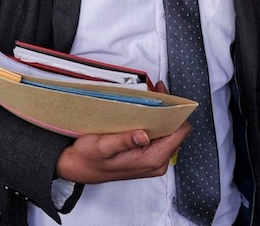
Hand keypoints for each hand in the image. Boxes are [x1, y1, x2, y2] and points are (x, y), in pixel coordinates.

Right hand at [54, 82, 189, 183]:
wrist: (79, 168)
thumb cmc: (89, 158)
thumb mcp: (102, 147)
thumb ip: (124, 141)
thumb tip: (143, 135)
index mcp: (152, 160)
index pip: (180, 133)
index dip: (177, 113)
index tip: (166, 98)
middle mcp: (157, 161)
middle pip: (177, 131)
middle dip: (169, 110)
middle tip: (157, 92)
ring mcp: (154, 159)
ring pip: (169, 131)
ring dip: (162, 114)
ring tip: (151, 97)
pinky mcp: (149, 155)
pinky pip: (160, 135)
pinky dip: (156, 120)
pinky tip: (146, 110)